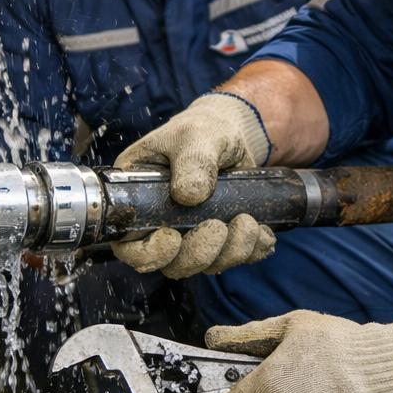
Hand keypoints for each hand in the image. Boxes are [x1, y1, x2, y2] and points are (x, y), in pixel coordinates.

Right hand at [112, 92, 275, 276]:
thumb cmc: (203, 129)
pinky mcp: (221, 237)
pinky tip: (264, 234)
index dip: (148, 254)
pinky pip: (234, 257)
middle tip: (219, 227)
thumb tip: (190, 195)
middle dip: (199, 254)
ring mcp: (191, 233)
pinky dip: (252, 250)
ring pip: (205, 263)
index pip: (129, 246)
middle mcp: (161, 223)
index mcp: (138, 200)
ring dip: (230, 252)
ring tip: (249, 222)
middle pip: (171, 263)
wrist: (232, 132)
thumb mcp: (196, 136)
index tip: (173, 239)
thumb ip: (193, 161)